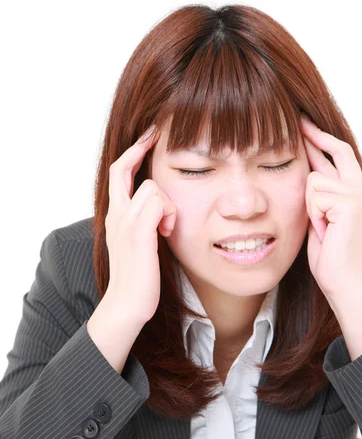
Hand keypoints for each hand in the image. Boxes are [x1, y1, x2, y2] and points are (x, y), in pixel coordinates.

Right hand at [105, 125, 176, 324]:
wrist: (126, 304)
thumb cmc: (137, 277)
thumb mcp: (138, 242)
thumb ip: (144, 221)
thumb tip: (161, 209)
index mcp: (115, 215)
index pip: (118, 174)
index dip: (131, 152)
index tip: (146, 137)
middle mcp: (116, 214)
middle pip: (122, 168)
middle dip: (139, 147)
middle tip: (154, 135)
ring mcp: (125, 222)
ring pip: (151, 186)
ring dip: (167, 204)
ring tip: (167, 228)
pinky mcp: (138, 232)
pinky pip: (158, 202)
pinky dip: (168, 214)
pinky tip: (167, 233)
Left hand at [300, 113, 361, 300]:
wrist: (341, 279)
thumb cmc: (329, 252)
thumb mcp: (319, 214)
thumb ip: (318, 193)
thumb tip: (306, 170)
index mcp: (355, 190)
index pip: (339, 154)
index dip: (321, 137)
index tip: (303, 124)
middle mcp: (361, 188)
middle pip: (337, 149)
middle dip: (314, 135)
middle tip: (298, 120)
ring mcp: (358, 194)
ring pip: (314, 180)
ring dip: (309, 205)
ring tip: (320, 226)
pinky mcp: (351, 203)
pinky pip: (315, 195)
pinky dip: (313, 215)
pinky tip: (325, 231)